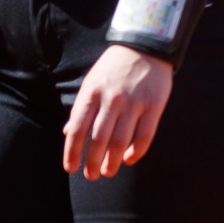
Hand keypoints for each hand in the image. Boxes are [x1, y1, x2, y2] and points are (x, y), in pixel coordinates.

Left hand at [63, 46, 172, 179]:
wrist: (145, 47)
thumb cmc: (114, 67)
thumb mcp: (91, 83)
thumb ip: (81, 108)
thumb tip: (69, 134)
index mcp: (92, 94)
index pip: (78, 130)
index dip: (72, 153)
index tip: (71, 168)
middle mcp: (112, 100)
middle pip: (99, 140)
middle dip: (92, 163)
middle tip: (92, 175)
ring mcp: (134, 103)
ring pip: (121, 141)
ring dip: (112, 161)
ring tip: (108, 171)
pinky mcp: (155, 105)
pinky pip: (145, 135)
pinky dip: (137, 152)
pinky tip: (130, 159)